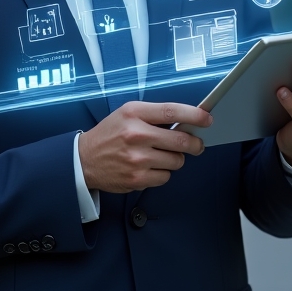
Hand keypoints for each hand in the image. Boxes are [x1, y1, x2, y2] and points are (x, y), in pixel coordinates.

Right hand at [78, 101, 210, 193]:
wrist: (84, 160)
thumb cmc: (109, 134)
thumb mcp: (127, 113)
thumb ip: (154, 115)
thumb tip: (186, 121)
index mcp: (134, 114)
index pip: (172, 111)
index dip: (194, 115)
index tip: (207, 119)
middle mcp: (136, 135)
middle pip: (181, 140)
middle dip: (195, 144)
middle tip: (197, 145)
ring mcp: (137, 159)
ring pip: (177, 161)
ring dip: (176, 159)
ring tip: (163, 155)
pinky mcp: (137, 178)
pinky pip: (165, 177)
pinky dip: (163, 173)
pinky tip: (150, 166)